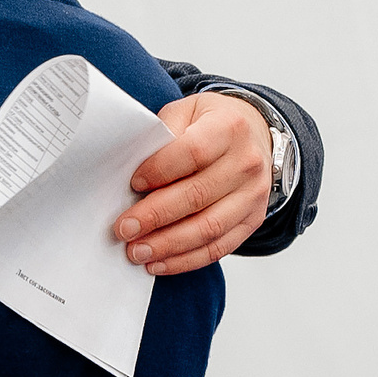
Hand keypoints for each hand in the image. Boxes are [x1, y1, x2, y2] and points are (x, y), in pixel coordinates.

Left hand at [116, 93, 273, 275]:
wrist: (252, 134)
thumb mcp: (185, 113)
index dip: (159, 170)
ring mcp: (253, 194)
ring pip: (209, 227)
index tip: (132, 184)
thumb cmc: (209, 124)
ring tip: (136, 251)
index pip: (192, 153)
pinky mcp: (252, 220)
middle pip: (198, 195)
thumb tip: (127, 168)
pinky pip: (220, 247)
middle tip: (123, 229)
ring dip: (168, 245)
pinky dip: (187, 260)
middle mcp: (247, 163)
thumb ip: (161, 136)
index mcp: (228, 128)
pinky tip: (159, 263)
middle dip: (155, 216)